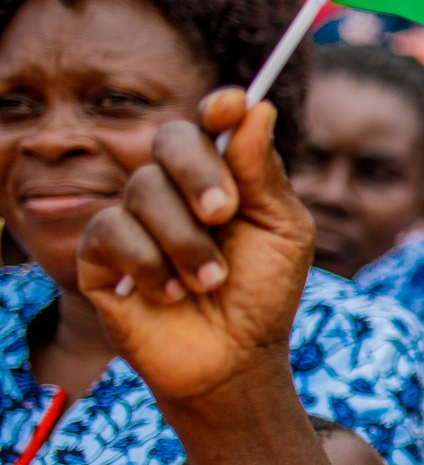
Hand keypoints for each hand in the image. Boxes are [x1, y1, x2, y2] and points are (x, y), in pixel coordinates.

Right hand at [75, 88, 313, 406]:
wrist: (233, 358)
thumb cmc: (263, 294)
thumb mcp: (282, 231)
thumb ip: (263, 173)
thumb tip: (257, 108)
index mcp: (222, 176)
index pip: (211, 124)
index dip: (219, 108)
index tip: (230, 105)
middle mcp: (174, 189)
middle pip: (171, 140)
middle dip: (200, 173)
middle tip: (224, 212)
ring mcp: (135, 217)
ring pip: (144, 189)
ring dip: (186, 242)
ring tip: (211, 281)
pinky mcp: (100, 253)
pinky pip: (113, 230)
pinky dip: (151, 264)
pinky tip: (173, 293)